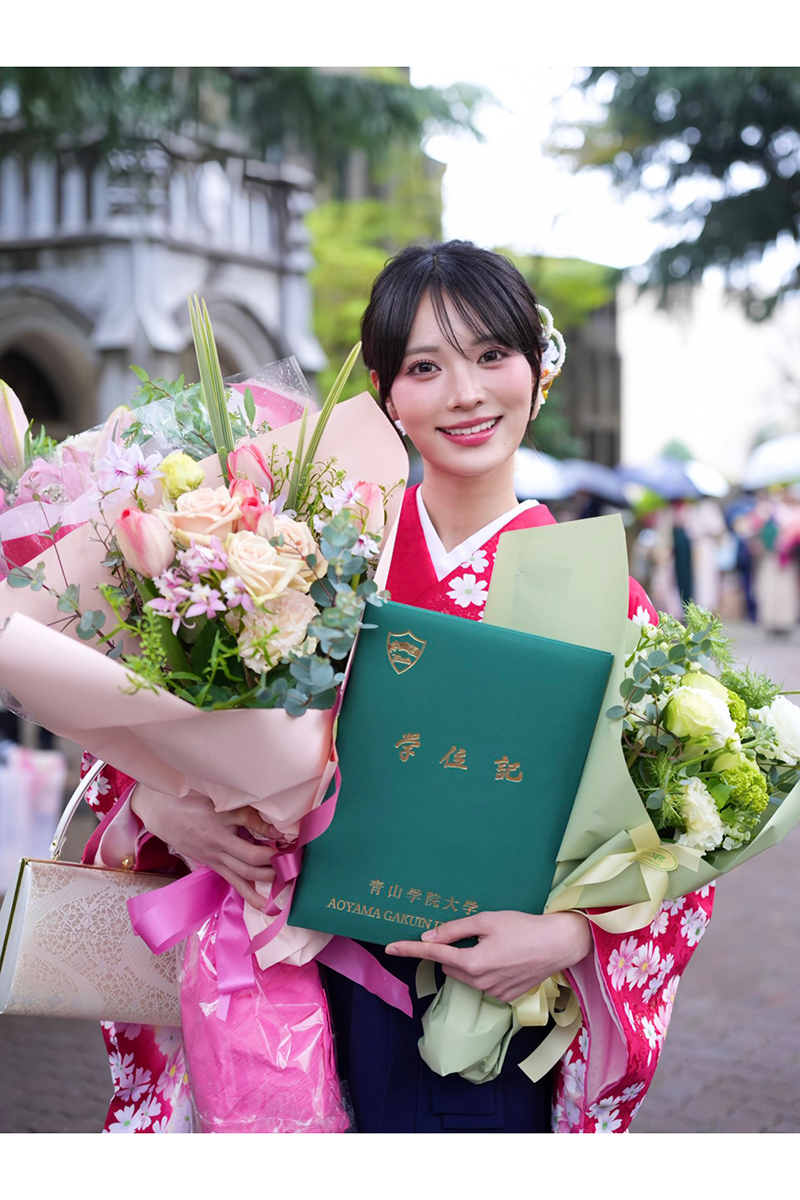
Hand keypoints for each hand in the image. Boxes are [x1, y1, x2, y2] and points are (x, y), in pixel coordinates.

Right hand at [131, 785, 276, 909]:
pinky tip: (264, 905)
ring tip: (287, 885)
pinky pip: (233, 882)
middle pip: (250, 860)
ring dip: (266, 881)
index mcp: (220, 825)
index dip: (272, 834)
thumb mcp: (218, 801)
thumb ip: (246, 812)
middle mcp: (218, 846)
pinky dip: (249, 894)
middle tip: (293, 861)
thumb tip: (273, 826)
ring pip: (243, 875)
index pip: (250, 828)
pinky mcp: (214, 865)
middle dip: (274, 863)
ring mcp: (215, 858)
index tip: (289, 836)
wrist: (164, 815)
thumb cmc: (192, 804)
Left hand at [385, 910, 591, 1002]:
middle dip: (452, 950)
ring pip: (466, 975)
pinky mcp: (505, 997)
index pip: (433, 953)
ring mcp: (493, 993)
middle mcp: (480, 982)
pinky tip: (505, 958)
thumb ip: (455, 929)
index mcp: (472, 962)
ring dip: (469, 961)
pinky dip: (486, 971)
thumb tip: (429, 936)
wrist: (558, 944)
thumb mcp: (487, 920)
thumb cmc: (523, 927)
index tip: (389, 947)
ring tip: (495, 945)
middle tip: (474, 934)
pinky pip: (484, 983)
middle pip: (450, 964)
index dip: (409, 948)